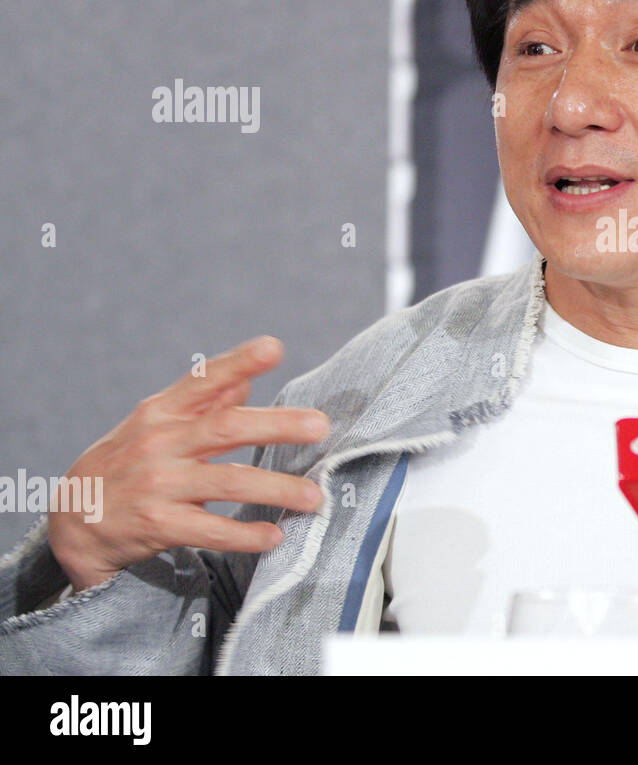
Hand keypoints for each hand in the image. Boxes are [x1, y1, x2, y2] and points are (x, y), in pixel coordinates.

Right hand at [47, 336, 330, 591]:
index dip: (238, 362)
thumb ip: (203, 403)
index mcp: (162, 412)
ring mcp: (158, 485)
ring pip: (227, 483)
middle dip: (277, 425)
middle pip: (226, 428)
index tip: (273, 348)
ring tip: (314, 496)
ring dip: (276, 488)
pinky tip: (275, 536)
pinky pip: (209, 530)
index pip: (203, 380)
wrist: (71, 521)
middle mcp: (159, 443)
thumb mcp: (155, 425)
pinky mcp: (157, 525)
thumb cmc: (126, 463)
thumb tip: (248, 378)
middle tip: (320, 426)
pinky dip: (244, 534)